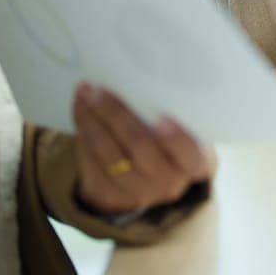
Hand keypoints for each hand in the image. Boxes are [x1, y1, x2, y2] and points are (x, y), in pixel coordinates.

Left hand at [72, 83, 214, 216]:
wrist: (150, 177)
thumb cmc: (171, 139)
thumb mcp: (185, 131)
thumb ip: (172, 113)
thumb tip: (140, 80)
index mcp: (195, 164)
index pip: (190, 155)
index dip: (177, 140)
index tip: (163, 117)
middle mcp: (168, 183)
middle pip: (140, 148)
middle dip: (117, 116)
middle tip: (100, 91)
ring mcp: (138, 192)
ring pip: (110, 155)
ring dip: (93, 121)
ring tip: (85, 95)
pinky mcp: (110, 194)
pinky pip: (91, 162)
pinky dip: (83, 132)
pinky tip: (81, 110)